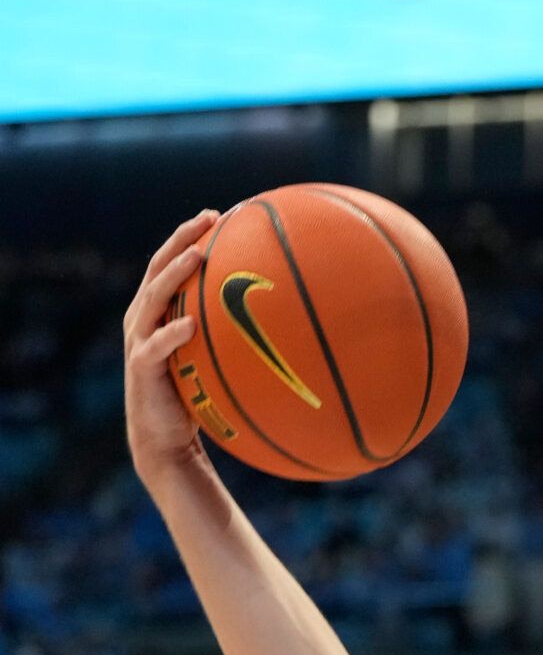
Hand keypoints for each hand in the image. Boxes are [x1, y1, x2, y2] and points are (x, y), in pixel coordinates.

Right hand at [125, 209, 217, 480]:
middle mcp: (143, 320)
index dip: (188, 237)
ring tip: (196, 257)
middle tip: (206, 220)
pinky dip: (172, 335)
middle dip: (180, 241)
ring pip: (152, 300)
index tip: (217, 214)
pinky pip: (156, 348)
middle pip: (158, 270)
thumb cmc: (197, 397)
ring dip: (174, 276)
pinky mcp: (142, 370)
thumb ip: (237, 340)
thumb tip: (291, 327)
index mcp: (159, 313)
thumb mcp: (217, 363)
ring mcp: (140, 343)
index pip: (170, 265)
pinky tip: (191, 325)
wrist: (166, 439)